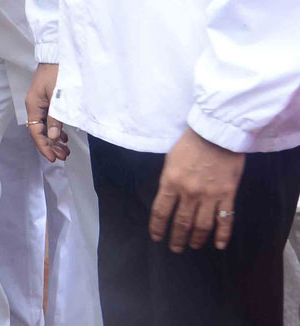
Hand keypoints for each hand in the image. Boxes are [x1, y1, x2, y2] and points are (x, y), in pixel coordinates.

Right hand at [25, 62, 68, 162]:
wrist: (58, 55)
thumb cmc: (57, 73)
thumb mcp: (57, 97)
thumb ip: (55, 117)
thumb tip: (53, 137)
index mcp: (33, 104)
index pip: (36, 131)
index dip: (44, 146)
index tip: (54, 158)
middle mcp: (35, 105)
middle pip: (40, 130)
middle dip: (51, 145)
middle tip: (64, 156)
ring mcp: (41, 102)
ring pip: (45, 126)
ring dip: (54, 139)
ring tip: (65, 149)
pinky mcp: (48, 99)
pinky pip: (49, 119)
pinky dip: (56, 129)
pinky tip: (63, 135)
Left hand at [149, 127, 243, 252]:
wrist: (215, 134)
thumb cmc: (189, 143)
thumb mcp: (170, 159)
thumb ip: (169, 180)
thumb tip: (168, 197)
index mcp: (171, 181)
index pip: (161, 211)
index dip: (157, 227)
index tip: (156, 237)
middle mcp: (189, 192)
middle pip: (181, 222)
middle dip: (176, 238)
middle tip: (174, 248)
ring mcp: (209, 196)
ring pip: (202, 225)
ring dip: (196, 239)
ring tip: (192, 246)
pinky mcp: (227, 195)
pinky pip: (225, 220)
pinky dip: (222, 235)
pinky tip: (219, 245)